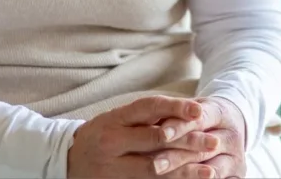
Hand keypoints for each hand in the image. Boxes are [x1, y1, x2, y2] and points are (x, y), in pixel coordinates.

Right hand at [67, 95, 223, 177]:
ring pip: (155, 170)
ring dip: (185, 171)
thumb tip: (188, 112)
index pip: (149, 108)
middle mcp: (113, 142)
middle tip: (214, 141)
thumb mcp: (119, 118)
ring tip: (210, 171)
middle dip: (188, 142)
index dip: (176, 108)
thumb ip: (148, 116)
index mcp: (116, 119)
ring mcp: (114, 168)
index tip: (200, 111)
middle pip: (156, 141)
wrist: (67, 160)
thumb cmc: (102, 133)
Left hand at [156, 97, 246, 178]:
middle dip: (178, 157)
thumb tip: (157, 128)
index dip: (181, 126)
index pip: (200, 119)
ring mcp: (236, 158)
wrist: (229, 127)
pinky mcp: (237, 175)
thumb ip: (177, 115)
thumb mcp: (193, 109)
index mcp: (220, 112)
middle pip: (204, 148)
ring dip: (189, 175)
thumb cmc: (202, 117)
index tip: (163, 134)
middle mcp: (232, 136)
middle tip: (156, 164)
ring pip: (212, 170)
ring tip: (165, 175)